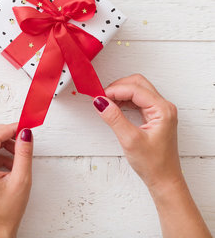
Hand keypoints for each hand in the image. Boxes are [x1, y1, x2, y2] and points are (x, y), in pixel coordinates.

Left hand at [0, 123, 32, 237]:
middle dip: (5, 133)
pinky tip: (10, 162)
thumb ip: (23, 154)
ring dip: (1, 142)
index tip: (25, 126)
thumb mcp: (21, 181)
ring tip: (18, 154)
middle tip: (22, 137)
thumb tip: (25, 133)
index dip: (10, 128)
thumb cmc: (6, 211)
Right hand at [92, 73, 180, 189]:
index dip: (114, 90)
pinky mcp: (154, 117)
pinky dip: (124, 100)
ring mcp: (159, 111)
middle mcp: (163, 107)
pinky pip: (138, 100)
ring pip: (137, 90)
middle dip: (117, 87)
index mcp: (162, 110)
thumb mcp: (130, 140)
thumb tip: (100, 102)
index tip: (98, 97)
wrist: (164, 180)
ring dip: (120, 93)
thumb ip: (114, 118)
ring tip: (105, 102)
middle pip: (138, 84)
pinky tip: (114, 107)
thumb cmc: (154, 164)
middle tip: (101, 96)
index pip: (135, 89)